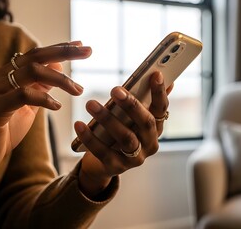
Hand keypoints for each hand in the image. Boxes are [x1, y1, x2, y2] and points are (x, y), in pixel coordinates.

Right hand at [0, 41, 91, 190]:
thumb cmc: (5, 130)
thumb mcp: (28, 106)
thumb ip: (40, 86)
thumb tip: (58, 68)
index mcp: (6, 74)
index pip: (36, 54)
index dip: (60, 48)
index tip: (82, 44)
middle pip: (35, 56)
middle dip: (64, 52)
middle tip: (88, 51)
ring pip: (31, 72)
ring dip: (60, 79)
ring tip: (78, 90)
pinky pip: (23, 96)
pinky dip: (44, 98)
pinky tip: (57, 106)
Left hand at [74, 71, 171, 197]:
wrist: (103, 164)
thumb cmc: (118, 132)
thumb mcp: (130, 116)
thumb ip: (143, 98)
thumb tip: (160, 75)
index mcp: (156, 128)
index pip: (162, 108)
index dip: (160, 92)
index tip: (156, 74)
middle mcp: (150, 144)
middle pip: (146, 123)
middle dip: (131, 105)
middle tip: (115, 89)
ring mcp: (135, 158)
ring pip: (125, 138)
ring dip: (108, 119)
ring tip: (91, 104)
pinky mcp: (116, 167)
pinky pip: (103, 151)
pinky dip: (90, 138)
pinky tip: (79, 124)